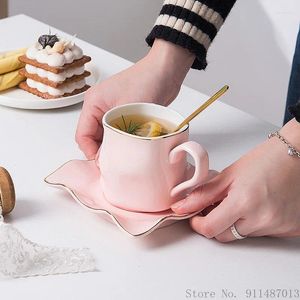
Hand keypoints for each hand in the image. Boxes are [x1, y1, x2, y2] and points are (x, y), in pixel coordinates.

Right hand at [76, 39, 194, 158]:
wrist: (165, 71)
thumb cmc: (146, 82)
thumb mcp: (126, 110)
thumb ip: (114, 135)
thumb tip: (107, 157)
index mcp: (92, 103)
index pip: (83, 135)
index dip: (91, 152)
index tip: (105, 164)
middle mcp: (98, 107)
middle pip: (93, 137)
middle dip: (102, 151)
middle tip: (115, 163)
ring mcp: (111, 110)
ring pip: (105, 136)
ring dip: (113, 146)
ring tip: (123, 157)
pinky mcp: (123, 114)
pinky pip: (117, 132)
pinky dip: (121, 141)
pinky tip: (129, 147)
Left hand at [172, 119, 299, 241]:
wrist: (299, 154)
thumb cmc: (267, 158)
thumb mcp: (229, 174)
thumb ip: (203, 194)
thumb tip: (181, 206)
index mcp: (245, 202)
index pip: (211, 229)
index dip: (198, 224)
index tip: (196, 217)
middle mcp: (263, 219)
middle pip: (226, 236)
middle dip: (216, 223)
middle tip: (219, 205)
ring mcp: (278, 226)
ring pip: (244, 235)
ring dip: (237, 222)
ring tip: (244, 199)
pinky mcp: (290, 229)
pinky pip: (263, 233)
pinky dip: (255, 222)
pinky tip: (260, 205)